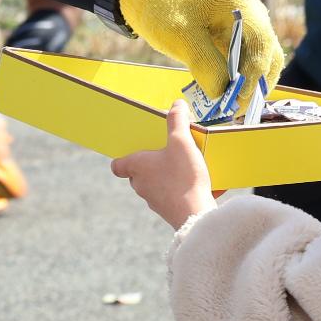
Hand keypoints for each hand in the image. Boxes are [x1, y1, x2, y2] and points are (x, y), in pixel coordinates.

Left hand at [111, 101, 216, 228]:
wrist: (196, 215)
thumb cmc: (182, 177)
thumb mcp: (181, 142)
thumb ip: (177, 121)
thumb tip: (176, 104)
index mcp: (137, 168)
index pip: (118, 165)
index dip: (124, 157)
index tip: (136, 150)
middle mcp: (141, 186)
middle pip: (139, 173)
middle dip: (153, 163)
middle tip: (168, 152)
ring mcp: (155, 201)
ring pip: (157, 184)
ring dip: (168, 176)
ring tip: (188, 166)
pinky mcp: (170, 211)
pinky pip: (173, 196)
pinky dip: (183, 189)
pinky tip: (202, 184)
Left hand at [116, 0, 284, 101]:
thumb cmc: (166, 9)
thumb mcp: (180, 36)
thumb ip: (203, 63)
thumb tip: (221, 93)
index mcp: (240, 4)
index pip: (261, 41)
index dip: (255, 72)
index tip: (239, 96)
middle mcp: (252, 14)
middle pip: (269, 54)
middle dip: (256, 84)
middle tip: (236, 109)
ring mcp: (248, 28)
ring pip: (263, 62)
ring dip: (251, 86)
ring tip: (232, 108)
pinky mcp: (240, 40)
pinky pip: (249, 63)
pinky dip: (241, 81)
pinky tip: (227, 97)